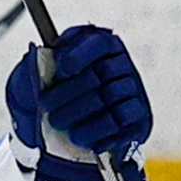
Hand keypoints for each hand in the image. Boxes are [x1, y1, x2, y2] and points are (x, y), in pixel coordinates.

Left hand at [6, 24, 150, 180]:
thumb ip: (50, 59)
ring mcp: (135, 92)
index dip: (79, 54)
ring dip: (79, 114)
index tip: (62, 69)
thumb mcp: (56, 72)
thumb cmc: (69, 93)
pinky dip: (99, 131)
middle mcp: (124, 66)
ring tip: (57, 123)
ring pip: (109, 99)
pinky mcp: (139, 118)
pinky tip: (82, 137)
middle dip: (69, 92)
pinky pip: (121, 122)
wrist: (88, 127)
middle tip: (45, 106)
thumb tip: (40, 54)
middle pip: (100, 73)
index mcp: (106, 47)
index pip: (98, 43)